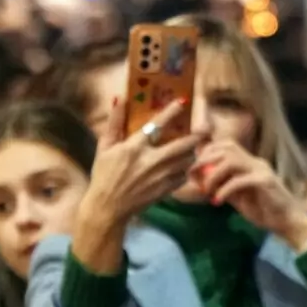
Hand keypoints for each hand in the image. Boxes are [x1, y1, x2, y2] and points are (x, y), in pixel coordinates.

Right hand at [83, 98, 208, 226]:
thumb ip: (114, 122)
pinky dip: (185, 170)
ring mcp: (159, 177)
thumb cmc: (103, 175)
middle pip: (182, 145)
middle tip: (203, 131)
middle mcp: (150, 161)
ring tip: (193, 148)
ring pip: (186, 161)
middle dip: (195, 137)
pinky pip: (183, 177)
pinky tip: (182, 167)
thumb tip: (120, 98)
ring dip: (191, 153)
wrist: (107, 207)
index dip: (171, 112)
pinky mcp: (164, 191)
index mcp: (134, 148)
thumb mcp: (104, 147)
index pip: (157, 124)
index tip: (183, 102)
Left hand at [196, 140, 306, 247]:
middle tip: (193, 178)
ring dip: (213, 175)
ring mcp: (261, 169)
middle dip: (204, 160)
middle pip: (225, 147)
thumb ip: (222, 185)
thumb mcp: (236, 197)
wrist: (286, 222)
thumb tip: (200, 179)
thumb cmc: (262, 210)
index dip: (205, 154)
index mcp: (249, 162)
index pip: (225, 145)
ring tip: (206, 190)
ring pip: (231, 160)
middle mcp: (255, 161)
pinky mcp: (266, 182)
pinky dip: (224, 190)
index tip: (194, 172)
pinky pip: (239, 180)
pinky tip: (217, 202)